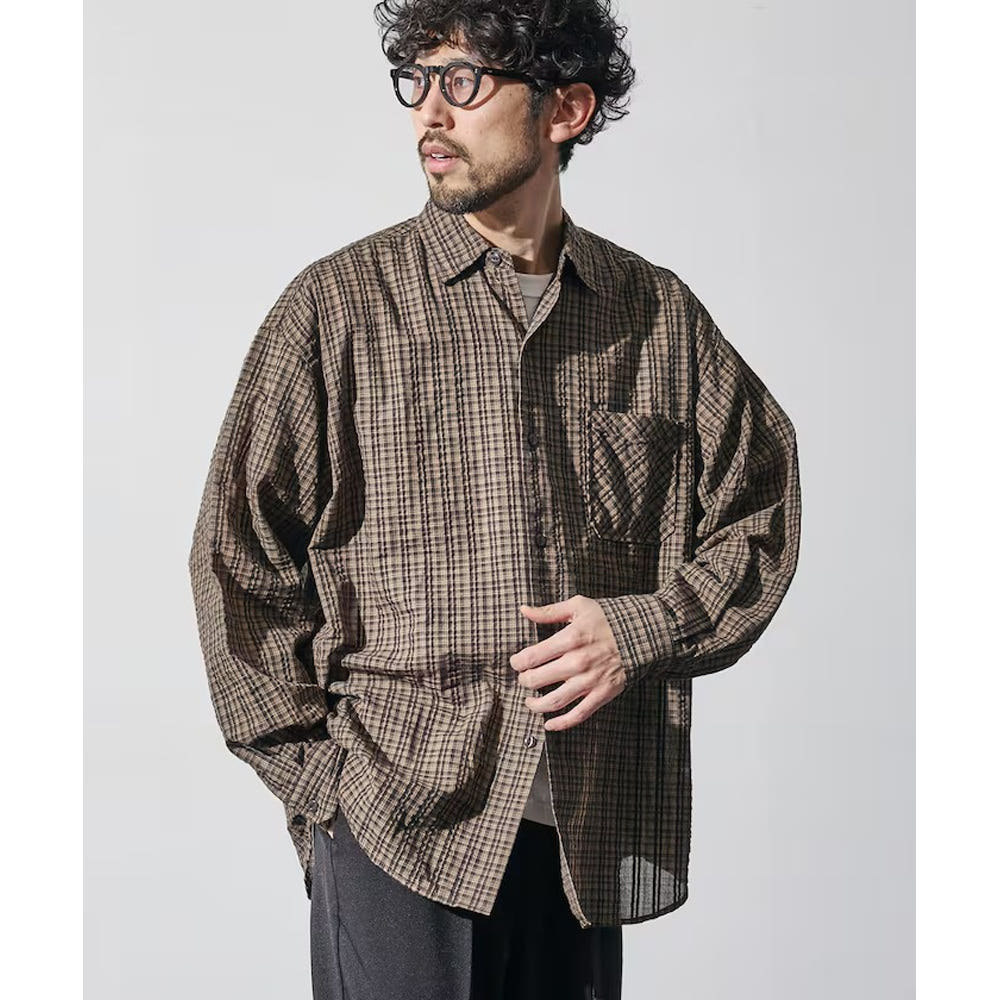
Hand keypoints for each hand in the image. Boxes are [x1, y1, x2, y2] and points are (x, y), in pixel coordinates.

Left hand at [510, 595, 626, 731]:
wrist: (643, 633)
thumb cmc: (608, 618)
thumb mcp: (578, 606)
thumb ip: (549, 611)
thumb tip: (524, 610)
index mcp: (570, 638)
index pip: (532, 656)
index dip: (518, 662)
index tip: (516, 662)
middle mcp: (578, 662)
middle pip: (538, 680)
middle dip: (524, 681)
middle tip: (523, 679)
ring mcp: (590, 681)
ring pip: (554, 701)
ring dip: (536, 705)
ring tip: (530, 701)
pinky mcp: (602, 694)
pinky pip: (578, 715)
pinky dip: (561, 723)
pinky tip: (549, 724)